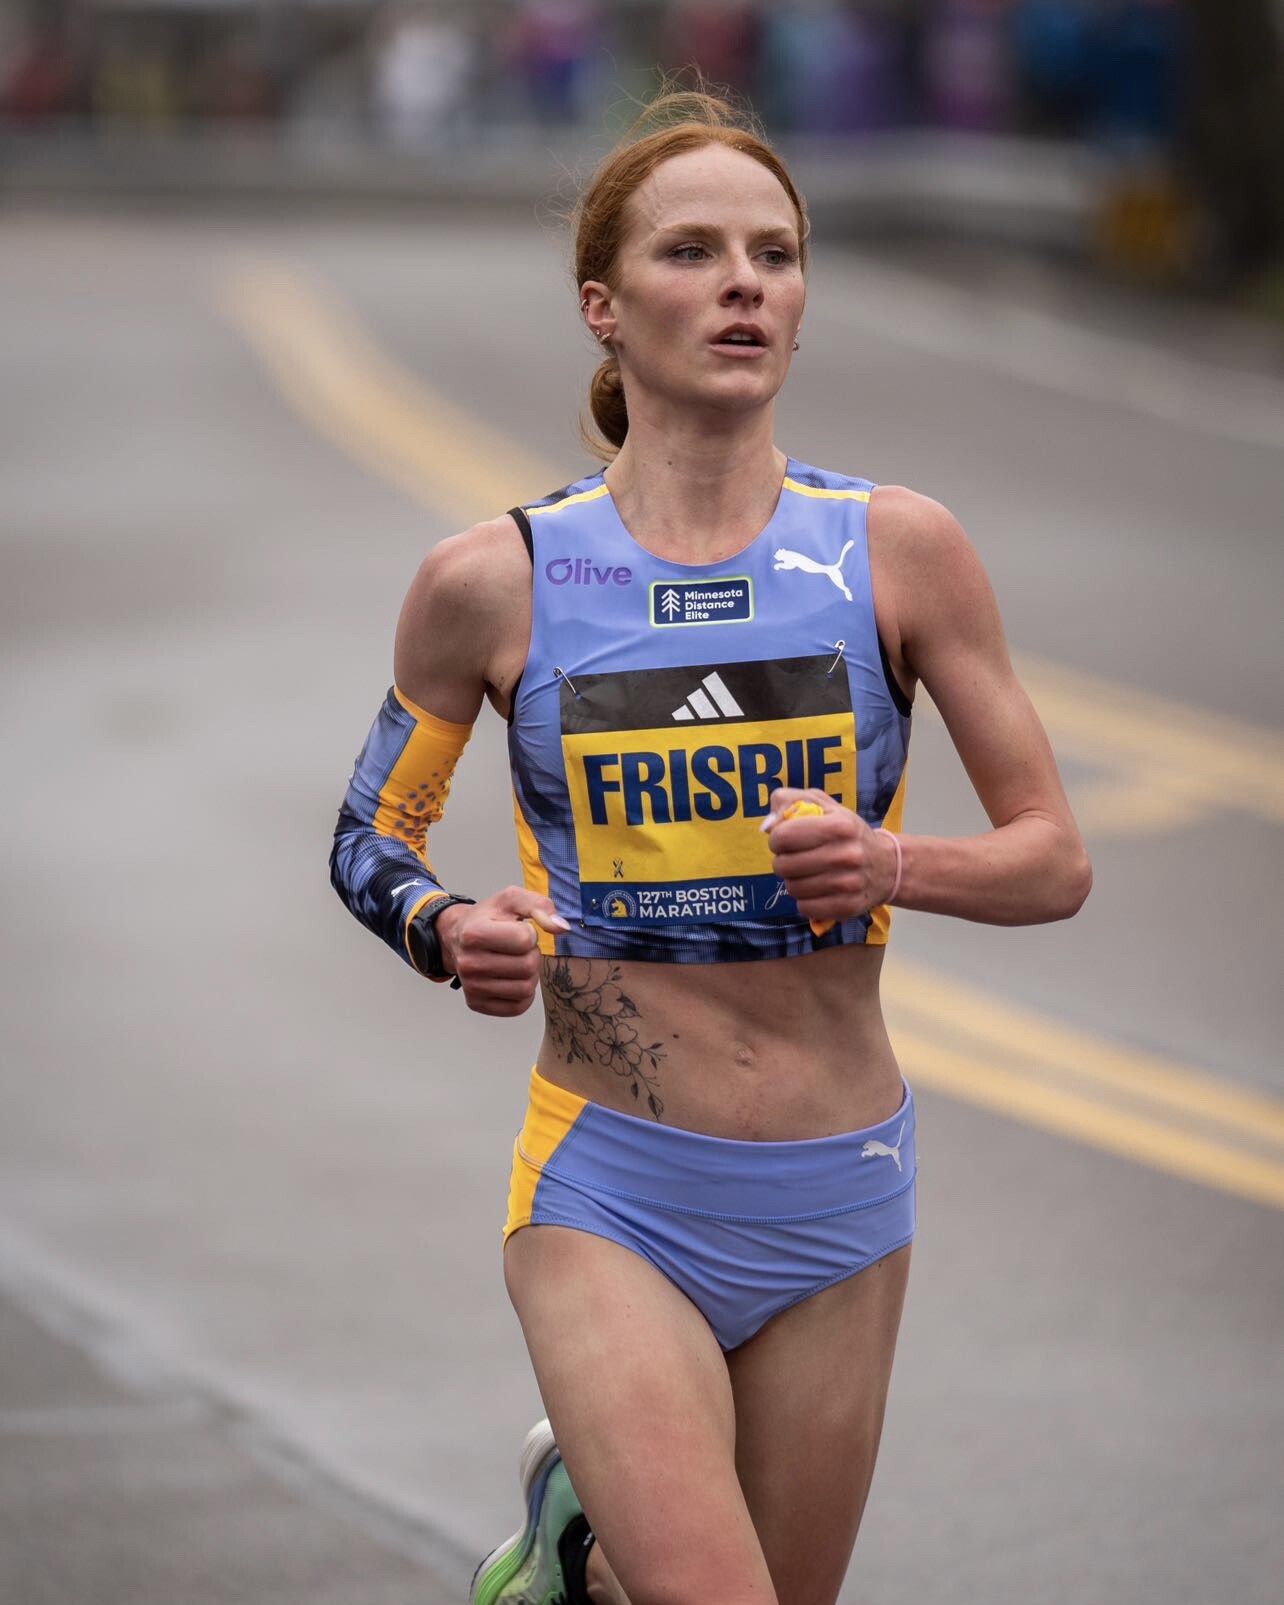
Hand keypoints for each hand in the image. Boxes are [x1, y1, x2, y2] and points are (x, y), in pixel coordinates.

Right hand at [436, 887, 569, 1017]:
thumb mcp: (511, 899)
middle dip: (531, 955)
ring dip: (529, 975)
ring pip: (525, 989)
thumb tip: (562, 928)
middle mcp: (468, 963)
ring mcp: (471, 986)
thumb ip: (540, 906)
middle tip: (518, 948)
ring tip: (515, 961)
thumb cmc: (488, 918)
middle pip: (527, 966)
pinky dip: (523, 994)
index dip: (530, 933)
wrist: (457, 937)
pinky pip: (518, 1007)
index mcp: (474, 933)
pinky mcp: (477, 1003)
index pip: (525, 940)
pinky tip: (512, 978)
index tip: (518, 930)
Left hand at [760, 788, 896, 922]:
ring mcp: (849, 884)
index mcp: (839, 825)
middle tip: (796, 858)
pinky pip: (805, 908)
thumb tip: (768, 825)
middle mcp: (847, 855)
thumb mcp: (825, 806)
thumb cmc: (848, 833)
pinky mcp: (848, 907)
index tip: (786, 840)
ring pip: (792, 889)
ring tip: (807, 874)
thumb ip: (791, 801)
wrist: (886, 866)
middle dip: (783, 862)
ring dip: (794, 882)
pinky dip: (805, 900)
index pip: (783, 836)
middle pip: (783, 866)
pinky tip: (816, 890)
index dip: (777, 839)